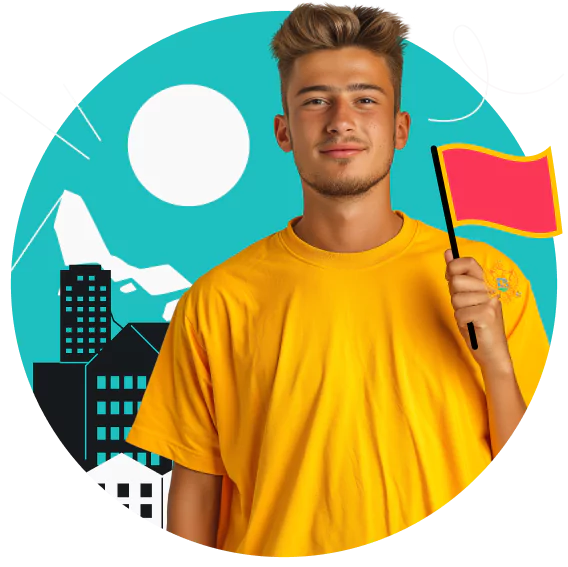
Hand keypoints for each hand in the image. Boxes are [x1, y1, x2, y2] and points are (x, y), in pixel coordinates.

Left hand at [444, 249, 511, 370]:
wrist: (491, 351)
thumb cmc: (476, 323)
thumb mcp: (465, 297)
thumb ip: (457, 276)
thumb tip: (448, 253)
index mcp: (485, 283)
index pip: (469, 262)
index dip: (454, 267)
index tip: (450, 278)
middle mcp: (490, 290)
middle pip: (457, 280)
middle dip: (453, 295)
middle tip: (464, 306)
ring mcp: (490, 302)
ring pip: (455, 298)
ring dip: (457, 310)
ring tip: (468, 317)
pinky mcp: (487, 315)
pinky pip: (459, 313)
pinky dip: (460, 321)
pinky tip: (470, 325)